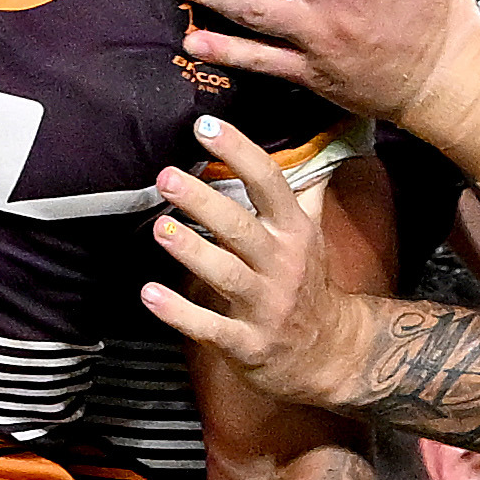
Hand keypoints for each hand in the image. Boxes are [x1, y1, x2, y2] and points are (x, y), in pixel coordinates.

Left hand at [142, 121, 356, 408]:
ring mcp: (266, 306)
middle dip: (203, 201)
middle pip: (240, 227)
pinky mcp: (248, 342)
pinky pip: (211, 327)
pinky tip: (149, 294)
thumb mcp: (311, 232)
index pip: (269, 183)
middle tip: (166, 175)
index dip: (239, 151)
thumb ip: (304, 187)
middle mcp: (282, 264)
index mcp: (294, 230)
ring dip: (192, 251)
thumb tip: (317, 135)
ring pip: (226, 275)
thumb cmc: (308, 283)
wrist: (330, 353)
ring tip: (159, 229)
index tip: (205, 125)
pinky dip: (180, 313)